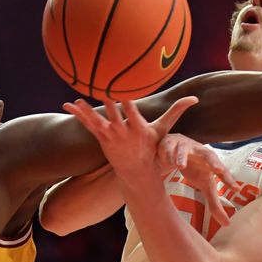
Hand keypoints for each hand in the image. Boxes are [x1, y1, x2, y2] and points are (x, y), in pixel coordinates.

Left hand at [63, 97, 196, 176]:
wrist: (136, 170)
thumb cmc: (151, 146)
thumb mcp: (163, 130)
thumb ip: (176, 111)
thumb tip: (194, 98)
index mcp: (138, 128)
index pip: (132, 112)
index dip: (126, 103)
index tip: (123, 91)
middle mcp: (123, 132)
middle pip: (114, 115)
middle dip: (107, 104)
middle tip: (100, 90)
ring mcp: (111, 135)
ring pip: (97, 121)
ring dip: (87, 111)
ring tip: (78, 99)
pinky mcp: (101, 138)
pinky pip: (87, 124)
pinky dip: (78, 114)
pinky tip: (67, 104)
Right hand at [158, 134, 239, 225]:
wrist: (176, 149)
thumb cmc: (194, 168)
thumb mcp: (204, 185)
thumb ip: (215, 203)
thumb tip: (227, 224)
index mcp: (211, 163)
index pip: (223, 172)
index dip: (229, 180)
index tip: (236, 189)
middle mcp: (200, 152)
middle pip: (209, 155)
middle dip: (213, 162)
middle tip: (218, 170)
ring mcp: (185, 146)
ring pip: (184, 150)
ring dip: (182, 157)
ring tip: (180, 166)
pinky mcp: (170, 143)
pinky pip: (168, 148)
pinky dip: (168, 155)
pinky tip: (167, 162)